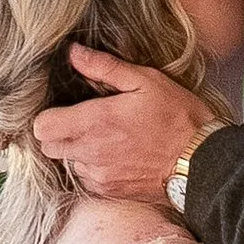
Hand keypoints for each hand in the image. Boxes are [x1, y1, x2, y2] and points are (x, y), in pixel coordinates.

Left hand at [29, 48, 217, 199]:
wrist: (201, 162)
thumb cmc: (177, 117)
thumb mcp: (145, 81)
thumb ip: (104, 67)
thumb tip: (74, 53)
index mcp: (95, 121)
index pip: (42, 126)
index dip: (48, 115)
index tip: (64, 108)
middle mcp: (91, 152)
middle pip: (48, 147)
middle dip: (57, 133)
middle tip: (81, 120)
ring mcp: (99, 175)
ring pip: (67, 163)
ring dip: (76, 151)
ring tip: (103, 138)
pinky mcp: (109, 191)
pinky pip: (86, 179)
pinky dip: (93, 167)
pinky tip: (114, 155)